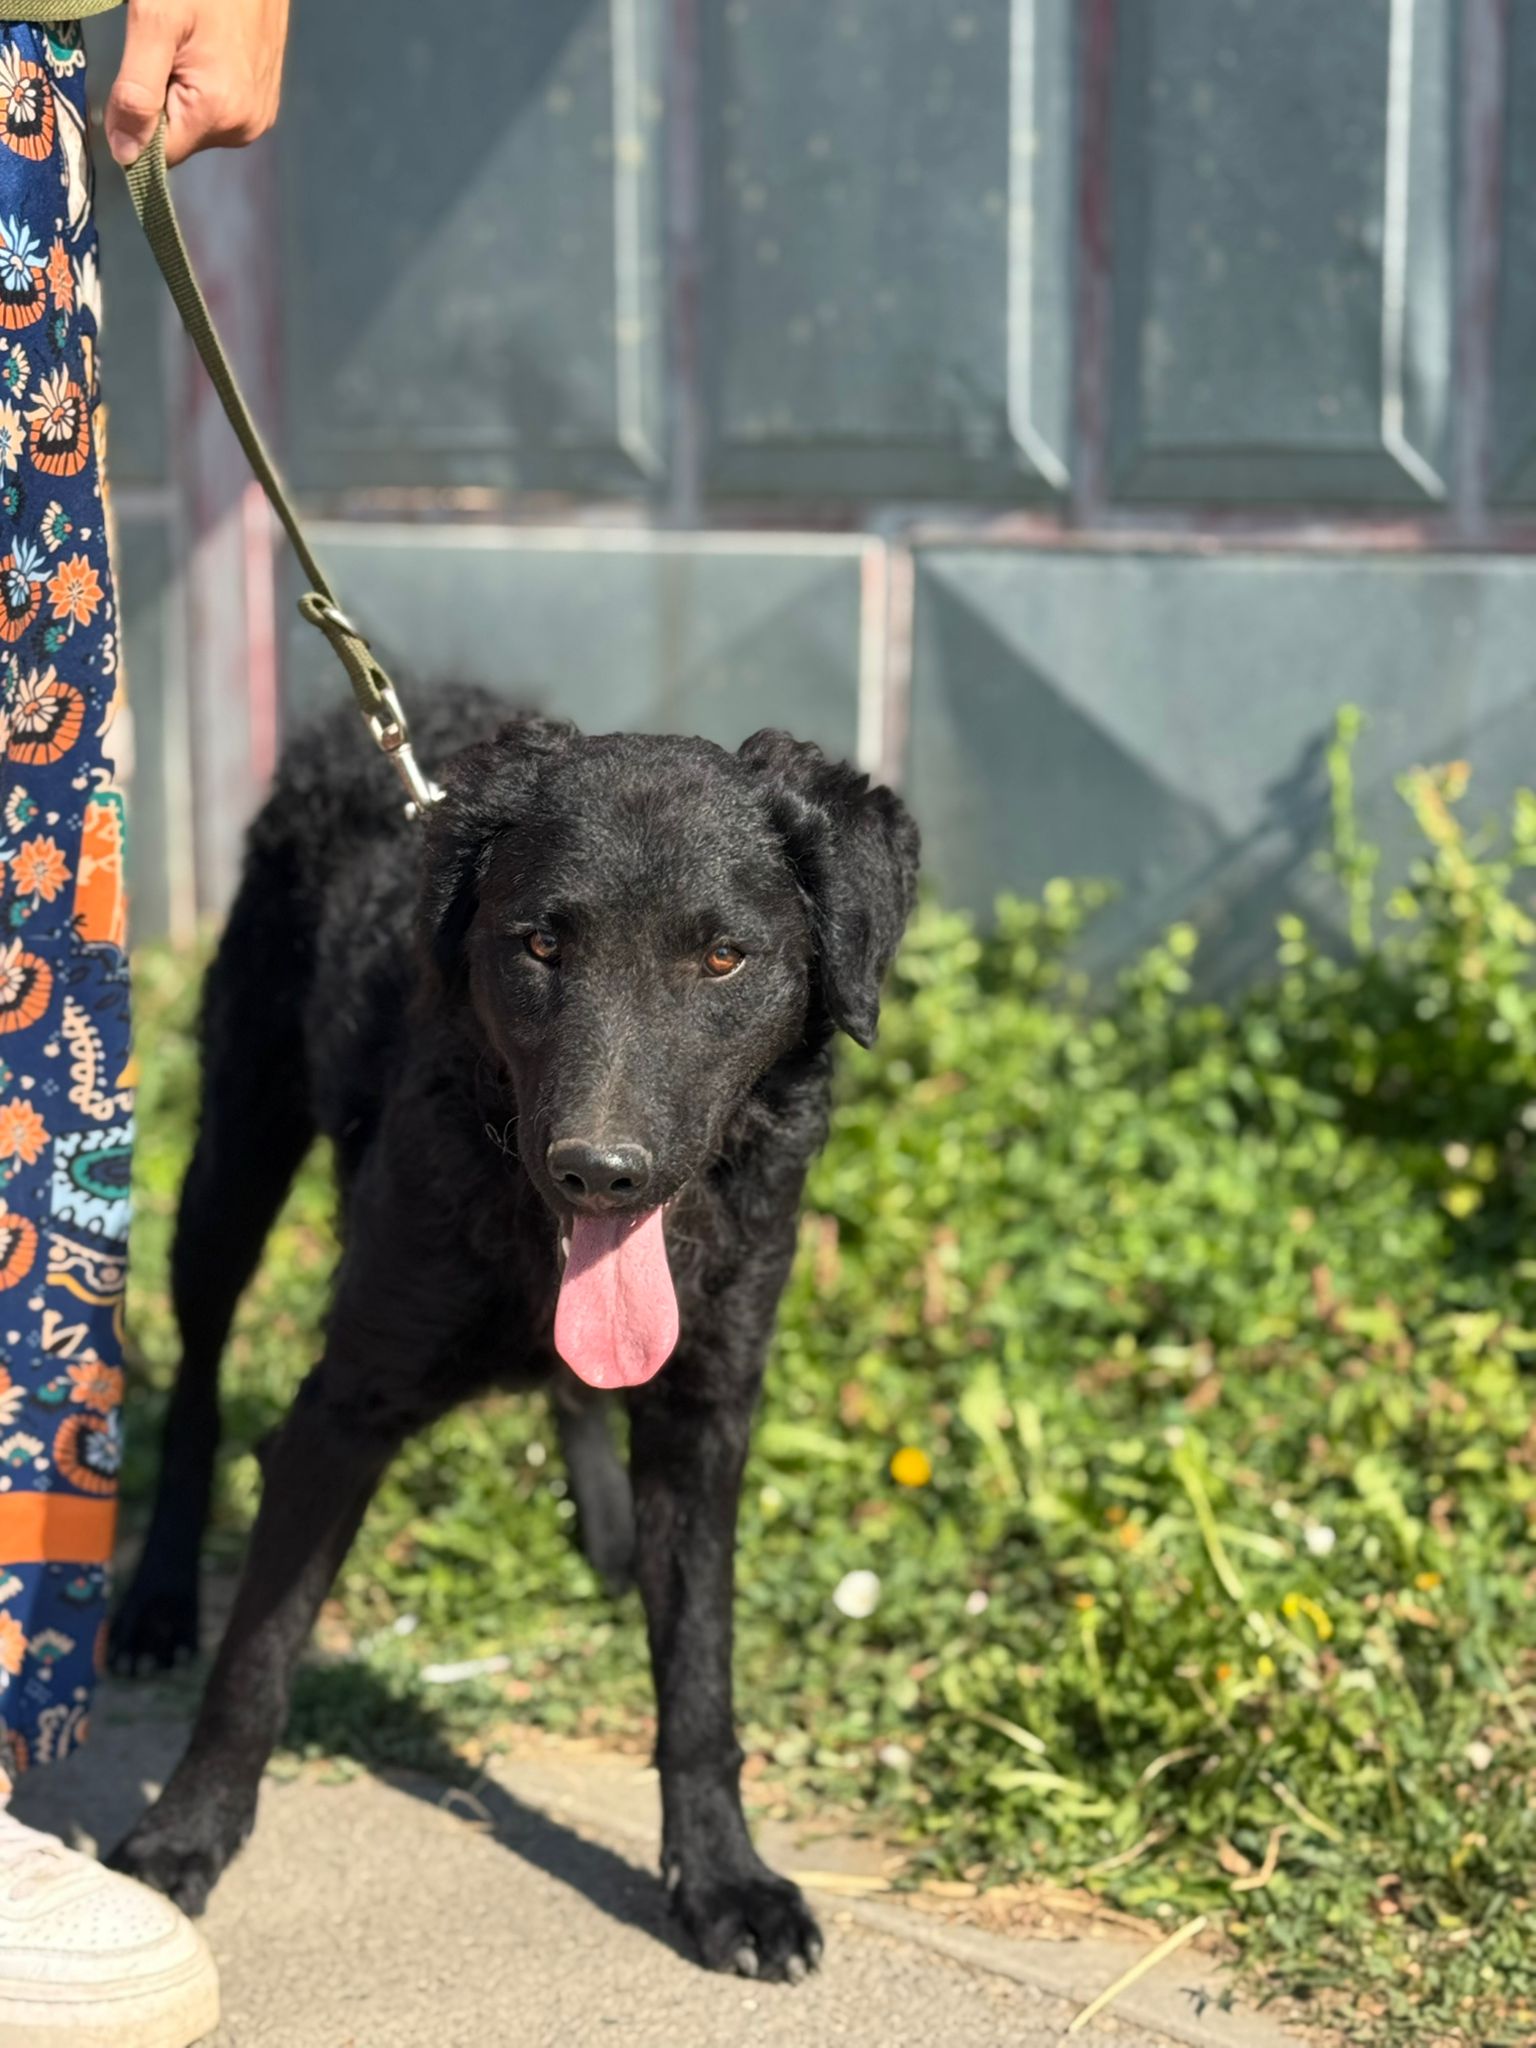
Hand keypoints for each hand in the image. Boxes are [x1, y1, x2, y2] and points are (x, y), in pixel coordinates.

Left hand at [106, 0, 290, 167]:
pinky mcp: (265, 104)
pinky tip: (207, 52)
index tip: (134, 75)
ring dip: (180, 94)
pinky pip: (218, 113)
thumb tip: (125, 156)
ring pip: (196, 126)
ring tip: (190, 47)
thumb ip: (136, 92)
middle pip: (179, 140)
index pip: (158, 154)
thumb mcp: (154, 22)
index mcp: (217, 113)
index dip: (134, 123)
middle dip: (160, 103)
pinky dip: (202, 89)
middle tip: (166, 50)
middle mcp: (244, 127)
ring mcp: (259, 117)